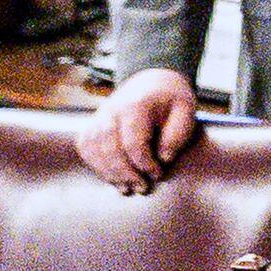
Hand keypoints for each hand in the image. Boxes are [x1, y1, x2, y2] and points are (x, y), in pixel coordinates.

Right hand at [84, 69, 200, 193]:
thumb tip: (164, 159)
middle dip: (125, 173)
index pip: (133, 142)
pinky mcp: (93, 123)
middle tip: (142, 188)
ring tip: (126, 188)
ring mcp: (99, 116)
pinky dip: (95, 164)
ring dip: (108, 172)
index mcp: (136, 106)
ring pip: (93, 149)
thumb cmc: (171, 99)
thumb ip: (177, 135)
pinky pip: (85, 146)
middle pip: (110, 148)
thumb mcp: (185, 111)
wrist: (152, 81)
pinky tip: (111, 177)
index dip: (144, 163)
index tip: (157, 174)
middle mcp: (111, 111)